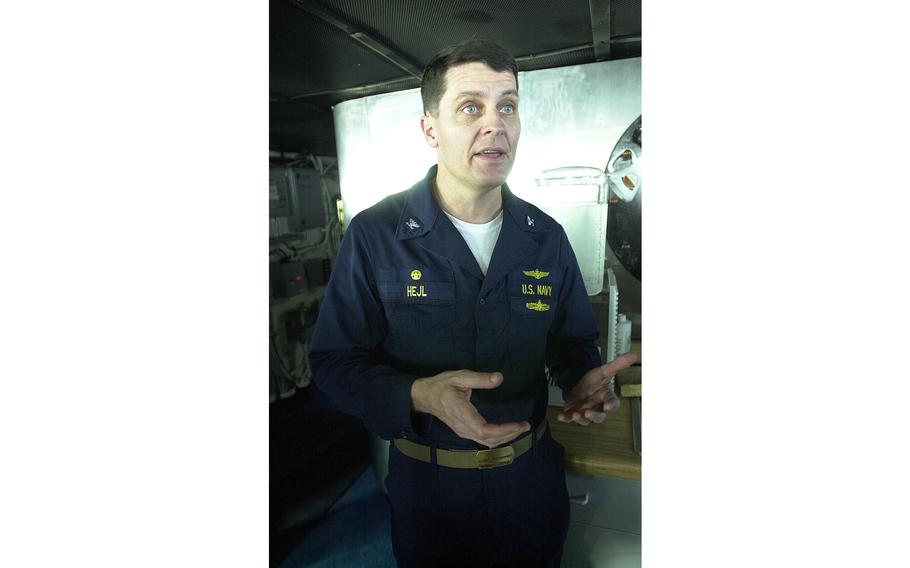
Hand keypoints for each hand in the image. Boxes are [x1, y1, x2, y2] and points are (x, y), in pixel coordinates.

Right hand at [411, 370, 529, 447]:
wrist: (424, 396)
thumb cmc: (442, 385)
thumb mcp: (460, 376)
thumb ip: (481, 378)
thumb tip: (500, 378)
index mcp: (461, 412)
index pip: (485, 429)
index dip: (504, 430)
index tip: (520, 424)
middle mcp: (462, 426)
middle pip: (488, 439)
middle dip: (509, 434)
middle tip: (525, 426)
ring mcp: (462, 431)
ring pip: (486, 442)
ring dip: (504, 438)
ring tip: (519, 429)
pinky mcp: (463, 431)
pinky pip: (482, 440)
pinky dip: (497, 438)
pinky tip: (506, 432)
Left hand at [558, 352, 637, 425]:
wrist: (579, 384)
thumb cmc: (594, 381)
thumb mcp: (604, 371)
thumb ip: (617, 365)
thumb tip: (633, 355)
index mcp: (607, 399)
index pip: (612, 404)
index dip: (611, 405)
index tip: (608, 406)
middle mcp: (597, 408)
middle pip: (599, 417)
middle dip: (594, 416)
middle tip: (588, 413)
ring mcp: (584, 412)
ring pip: (585, 420)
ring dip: (580, 419)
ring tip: (575, 415)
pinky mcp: (572, 413)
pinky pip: (569, 418)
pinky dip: (565, 418)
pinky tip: (560, 417)